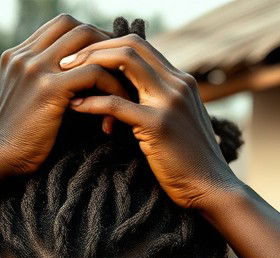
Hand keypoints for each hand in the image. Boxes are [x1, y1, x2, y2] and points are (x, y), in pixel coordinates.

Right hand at [0, 14, 130, 176]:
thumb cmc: (18, 141)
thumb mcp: (29, 104)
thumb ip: (48, 87)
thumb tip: (84, 90)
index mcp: (19, 55)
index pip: (60, 26)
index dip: (89, 39)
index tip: (108, 62)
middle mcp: (25, 55)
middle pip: (75, 27)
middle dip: (106, 45)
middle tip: (124, 71)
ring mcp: (35, 68)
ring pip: (87, 44)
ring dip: (112, 66)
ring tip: (125, 91)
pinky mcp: (48, 89)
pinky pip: (92, 74)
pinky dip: (111, 88)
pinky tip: (116, 110)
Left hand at [59, 34, 238, 209]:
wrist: (213, 190)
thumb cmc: (192, 165)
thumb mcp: (180, 125)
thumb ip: (162, 106)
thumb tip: (134, 99)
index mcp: (182, 82)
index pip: (140, 46)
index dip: (108, 46)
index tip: (84, 59)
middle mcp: (178, 84)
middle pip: (130, 45)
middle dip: (94, 47)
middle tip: (67, 62)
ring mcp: (170, 102)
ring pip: (124, 61)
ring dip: (90, 65)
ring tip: (66, 77)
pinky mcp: (159, 125)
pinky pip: (117, 103)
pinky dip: (92, 102)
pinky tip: (77, 107)